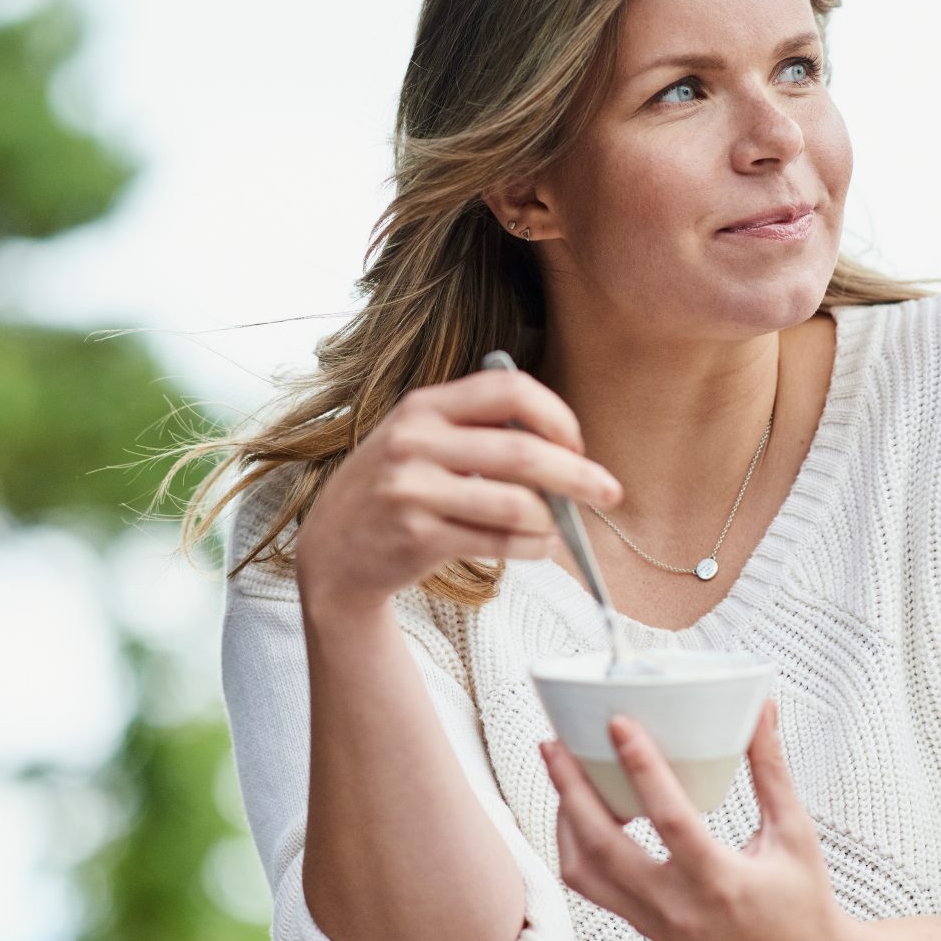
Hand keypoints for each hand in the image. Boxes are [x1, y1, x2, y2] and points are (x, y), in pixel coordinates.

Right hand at [295, 367, 624, 611]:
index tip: (576, 442)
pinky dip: (533, 547)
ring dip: (553, 519)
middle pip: (521, 452)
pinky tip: (543, 547)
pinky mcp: (415, 537)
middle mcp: (414, 442)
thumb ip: (479, 431)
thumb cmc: (395, 489)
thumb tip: (566, 448)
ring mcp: (411, 491)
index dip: (555, 414)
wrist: (331, 551)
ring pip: (514, 503)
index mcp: (424, 406)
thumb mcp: (419, 440)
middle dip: (577, 474)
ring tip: (564, 528)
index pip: (507, 388)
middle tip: (609, 491)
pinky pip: (496, 541)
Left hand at [540, 696, 858, 940]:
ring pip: (585, 872)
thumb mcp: (794, 833)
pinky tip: (584, 818)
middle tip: (556, 746)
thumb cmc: (802, 908)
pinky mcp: (645, 928)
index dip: (641, 767)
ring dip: (566, 820)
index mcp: (721, 882)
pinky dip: (578, 848)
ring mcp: (655, 922)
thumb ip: (770, 769)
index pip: (669, 819)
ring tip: (564, 776)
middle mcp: (678, 907)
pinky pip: (594, 888)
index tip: (620, 726)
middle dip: (570, 789)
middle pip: (602, 846)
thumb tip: (760, 713)